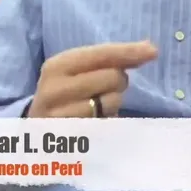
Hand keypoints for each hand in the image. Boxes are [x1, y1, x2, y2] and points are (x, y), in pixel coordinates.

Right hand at [27, 41, 156, 117]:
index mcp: (57, 66)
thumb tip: (150, 49)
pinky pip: (107, 125)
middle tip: (102, 89)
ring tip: (95, 107)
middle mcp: (54, 90)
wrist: (36, 128)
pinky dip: (109, 122)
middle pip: (113, 77)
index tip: (153, 52)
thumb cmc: (67, 92)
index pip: (101, 54)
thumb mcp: (79, 70)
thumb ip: (111, 59)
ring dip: (113, 105)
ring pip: (112, 103)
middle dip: (118, 82)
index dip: (129, 52)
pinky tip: (96, 122)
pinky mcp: (70, 141)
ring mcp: (60, 118)